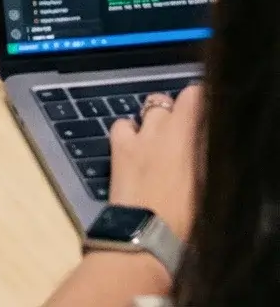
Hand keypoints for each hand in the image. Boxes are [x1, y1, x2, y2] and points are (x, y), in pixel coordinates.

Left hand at [105, 84, 201, 239]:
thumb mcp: (212, 184)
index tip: (206, 110)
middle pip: (169, 101)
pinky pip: (122, 123)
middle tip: (185, 133)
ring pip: (147, 109)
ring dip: (155, 119)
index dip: (201, 99)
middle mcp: (162, 127)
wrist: (150, 234)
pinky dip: (129, 129)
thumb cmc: (189, 217)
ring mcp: (138, 135)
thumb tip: (209, 143)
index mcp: (189, 135)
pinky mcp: (117, 147)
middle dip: (177, 112)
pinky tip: (135, 145)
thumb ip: (209, 155)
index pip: (195, 96)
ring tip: (161, 139)